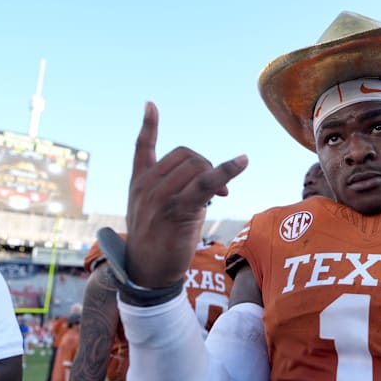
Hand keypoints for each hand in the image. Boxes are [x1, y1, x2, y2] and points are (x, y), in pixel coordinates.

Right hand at [125, 102, 247, 287]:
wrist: (147, 275)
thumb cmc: (158, 244)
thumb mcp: (159, 212)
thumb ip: (176, 190)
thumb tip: (214, 183)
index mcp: (138, 183)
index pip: (142, 147)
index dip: (148, 125)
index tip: (151, 105)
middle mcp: (145, 186)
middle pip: (185, 154)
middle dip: (206, 165)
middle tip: (219, 190)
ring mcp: (159, 197)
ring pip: (196, 166)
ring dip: (216, 175)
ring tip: (221, 196)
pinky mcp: (176, 210)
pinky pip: (205, 182)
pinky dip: (226, 170)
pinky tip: (242, 161)